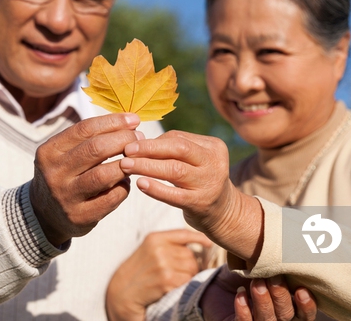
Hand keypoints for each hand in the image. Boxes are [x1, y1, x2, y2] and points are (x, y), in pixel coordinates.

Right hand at [30, 113, 141, 245]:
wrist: (45, 214)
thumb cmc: (64, 174)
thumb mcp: (64, 153)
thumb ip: (89, 138)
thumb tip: (128, 122)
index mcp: (49, 151)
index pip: (85, 129)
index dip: (113, 122)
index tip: (134, 120)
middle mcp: (54, 173)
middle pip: (96, 149)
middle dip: (123, 139)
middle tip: (139, 137)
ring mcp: (66, 197)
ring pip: (104, 174)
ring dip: (126, 164)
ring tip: (135, 159)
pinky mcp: (79, 217)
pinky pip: (111, 198)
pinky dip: (124, 187)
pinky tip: (125, 181)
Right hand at [106, 229, 212, 320]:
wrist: (121, 294)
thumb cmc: (138, 273)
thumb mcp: (149, 251)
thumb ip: (169, 245)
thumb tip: (199, 247)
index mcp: (154, 238)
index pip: (183, 233)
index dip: (199, 238)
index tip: (209, 244)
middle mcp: (158, 248)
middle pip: (191, 255)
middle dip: (191, 267)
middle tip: (179, 276)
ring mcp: (162, 264)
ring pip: (191, 269)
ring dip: (187, 278)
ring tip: (173, 283)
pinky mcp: (165, 280)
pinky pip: (186, 282)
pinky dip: (182, 287)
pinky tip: (169, 289)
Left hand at [120, 131, 262, 261]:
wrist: (224, 213)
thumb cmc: (201, 181)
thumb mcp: (196, 161)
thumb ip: (175, 150)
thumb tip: (139, 141)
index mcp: (213, 147)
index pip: (178, 138)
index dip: (153, 141)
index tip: (133, 144)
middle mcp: (215, 163)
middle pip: (178, 149)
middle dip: (149, 148)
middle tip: (126, 150)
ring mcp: (209, 184)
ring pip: (174, 170)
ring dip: (146, 166)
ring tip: (126, 165)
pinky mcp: (201, 204)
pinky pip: (174, 195)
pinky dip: (155, 188)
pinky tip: (140, 183)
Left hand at [201, 266, 317, 320]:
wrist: (219, 283)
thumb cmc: (247, 271)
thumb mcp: (263, 265)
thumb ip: (277, 264)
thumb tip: (290, 248)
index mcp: (288, 306)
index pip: (304, 314)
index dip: (306, 306)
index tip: (301, 290)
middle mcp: (276, 318)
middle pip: (286, 315)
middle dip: (280, 296)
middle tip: (273, 278)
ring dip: (263, 302)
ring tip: (256, 283)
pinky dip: (243, 310)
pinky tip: (240, 295)